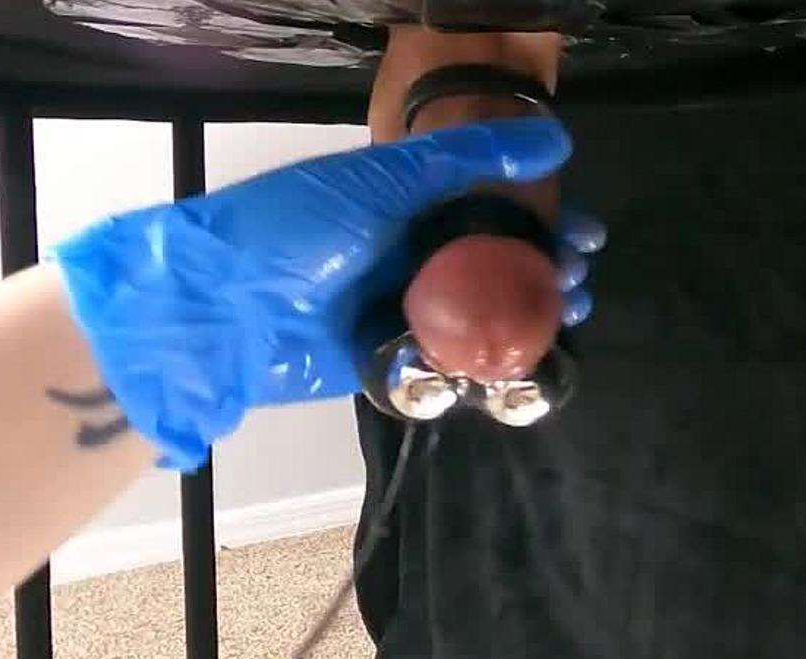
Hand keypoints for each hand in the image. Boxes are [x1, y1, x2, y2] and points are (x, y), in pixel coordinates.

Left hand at [54, 117, 598, 469]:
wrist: (218, 310)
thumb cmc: (296, 230)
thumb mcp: (384, 179)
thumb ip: (467, 158)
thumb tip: (554, 145)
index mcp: (409, 205)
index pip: (495, 207)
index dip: (546, 218)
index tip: (587, 234)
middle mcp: (410, 256)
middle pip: (497, 268)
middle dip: (547, 275)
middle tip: (579, 282)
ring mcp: (400, 312)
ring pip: (481, 321)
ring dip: (527, 322)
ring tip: (563, 319)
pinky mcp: (388, 363)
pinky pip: (448, 366)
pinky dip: (483, 367)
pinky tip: (515, 365)